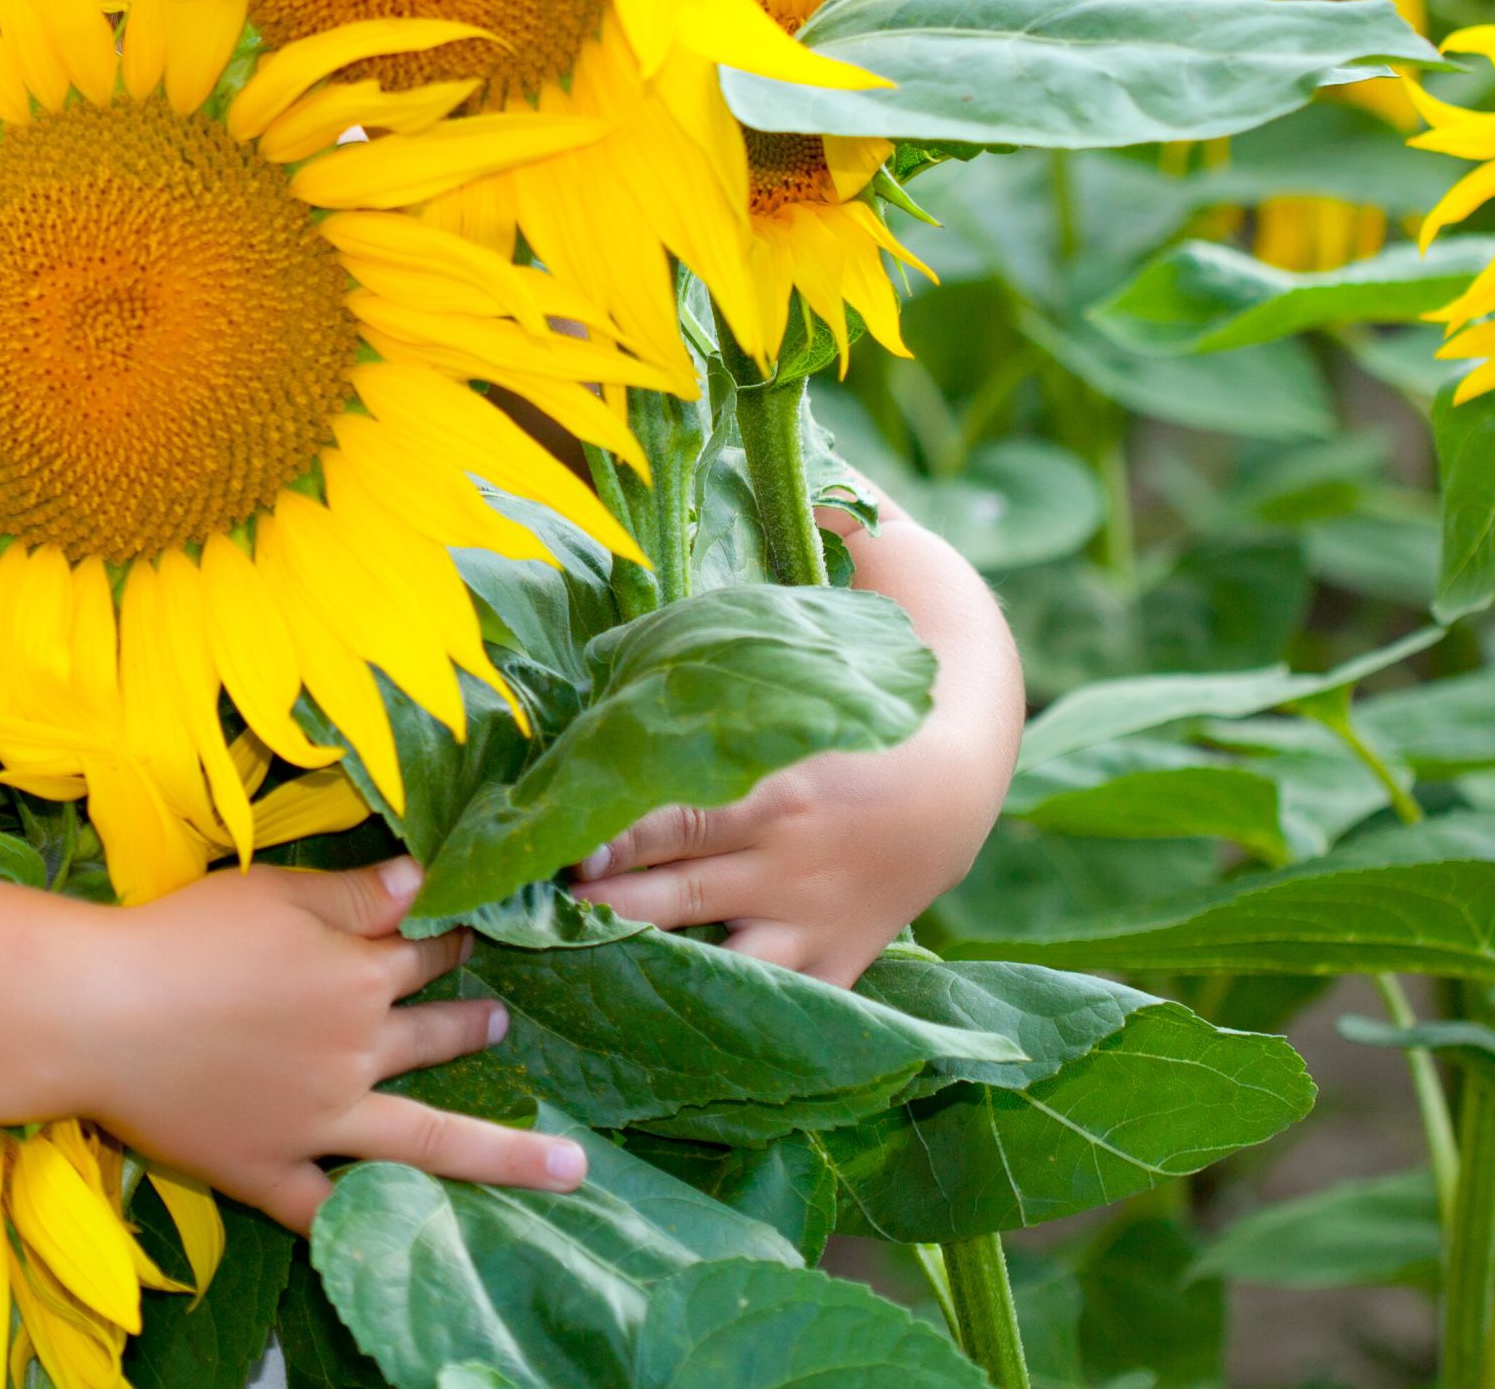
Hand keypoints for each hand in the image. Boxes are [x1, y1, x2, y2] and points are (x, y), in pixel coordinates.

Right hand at [55, 855, 587, 1231]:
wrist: (98, 1012)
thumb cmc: (181, 936)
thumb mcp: (275, 891)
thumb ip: (357, 893)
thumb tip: (428, 883)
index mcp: (356, 978)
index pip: (421, 951)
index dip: (450, 937)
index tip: (473, 931)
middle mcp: (354, 1054)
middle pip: (430, 1038)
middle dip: (470, 1026)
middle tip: (502, 1022)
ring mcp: (318, 1123)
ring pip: (422, 1143)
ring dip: (494, 1149)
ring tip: (552, 1159)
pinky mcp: (267, 1170)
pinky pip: (326, 1209)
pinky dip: (365, 1223)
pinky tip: (406, 1236)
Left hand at [568, 494, 1024, 985]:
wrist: (984, 732)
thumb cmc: (885, 654)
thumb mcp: (818, 605)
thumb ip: (759, 561)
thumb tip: (754, 471)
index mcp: (771, 774)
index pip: (653, 813)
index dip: (586, 834)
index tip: (528, 841)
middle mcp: (783, 853)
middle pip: (657, 888)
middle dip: (584, 902)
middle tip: (510, 908)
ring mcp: (813, 910)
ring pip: (706, 953)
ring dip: (632, 960)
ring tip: (563, 963)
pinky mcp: (842, 951)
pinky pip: (779, 1002)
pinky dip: (725, 1014)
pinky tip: (661, 1023)